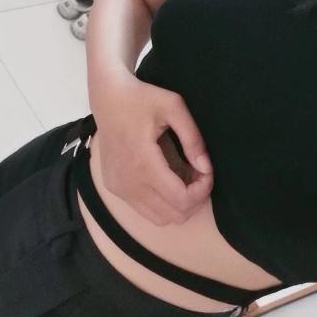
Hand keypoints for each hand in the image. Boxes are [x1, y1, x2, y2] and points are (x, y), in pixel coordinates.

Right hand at [92, 74, 213, 225]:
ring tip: (185, 178)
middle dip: (195, 198)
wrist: (108, 98)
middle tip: (199, 174)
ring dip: (179, 204)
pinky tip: (167, 180)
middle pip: (174, 215)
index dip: (203, 191)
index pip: (182, 199)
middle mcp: (129, 182)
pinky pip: (145, 210)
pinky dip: (162, 202)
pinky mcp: (114, 188)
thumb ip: (193, 139)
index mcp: (144, 163)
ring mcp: (119, 188)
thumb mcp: (174, 107)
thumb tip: (205, 167)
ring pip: (160, 218)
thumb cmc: (142, 98)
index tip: (207, 171)